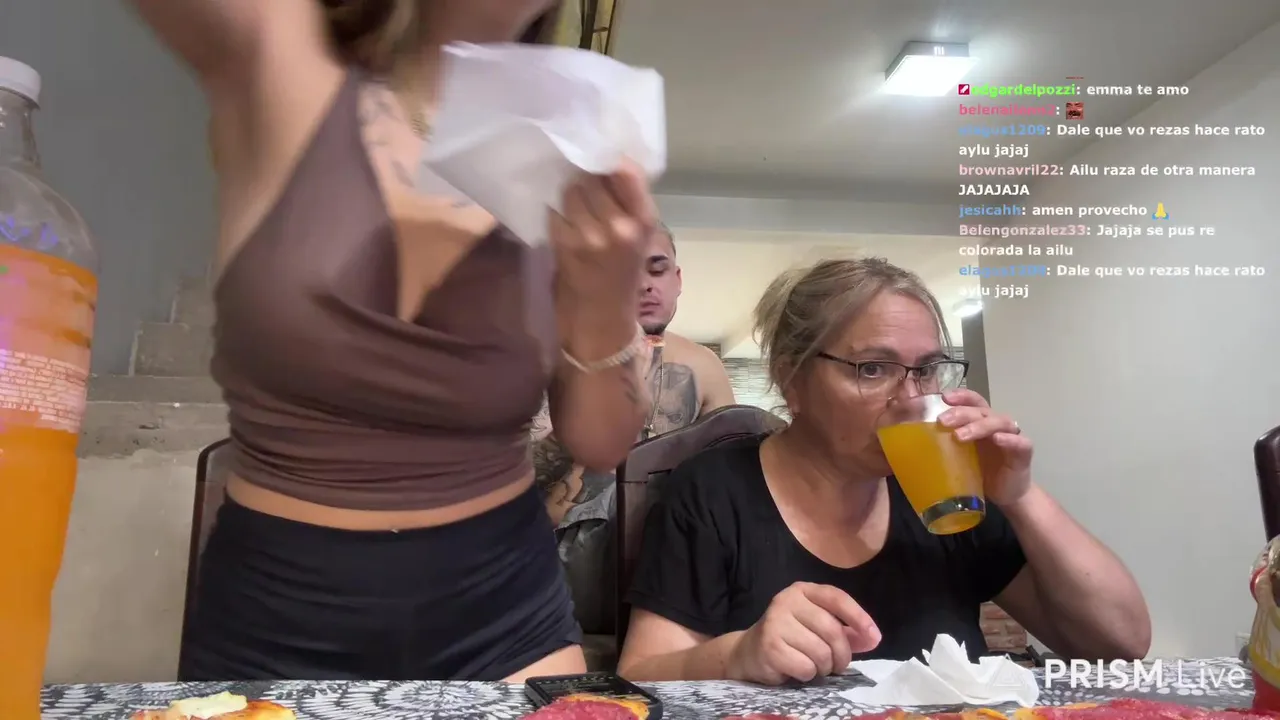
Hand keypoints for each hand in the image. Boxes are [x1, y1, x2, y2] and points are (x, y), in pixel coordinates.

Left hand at [550, 161, 655, 315]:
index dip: (610, 160)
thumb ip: (629, 202)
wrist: (602, 317)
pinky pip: (554, 212)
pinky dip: (556, 214)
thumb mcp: (639, 237)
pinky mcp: (565, 245)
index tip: (602, 157)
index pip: (627, 171)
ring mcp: (590, 236)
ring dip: (568, 194)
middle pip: (594, 177)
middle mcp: (620, 227)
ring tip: (574, 206)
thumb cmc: (622, 273)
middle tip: (583, 182)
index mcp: (644, 221)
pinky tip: (564, 225)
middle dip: (586, 176)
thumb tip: (609, 159)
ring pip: (571, 191)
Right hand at [726, 582, 880, 685]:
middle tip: (837, 665)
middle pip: (832, 630)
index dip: (859, 617)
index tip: (874, 637)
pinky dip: (807, 674)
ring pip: (820, 652)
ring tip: (815, 667)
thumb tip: (873, 638)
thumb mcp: (818, 628)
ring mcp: (775, 622)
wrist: (750, 652)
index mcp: (802, 590)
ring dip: (824, 667)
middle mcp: (786, 601)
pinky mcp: (769, 646)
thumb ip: (846, 631)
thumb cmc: (791, 638)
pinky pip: (805, 666)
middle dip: (842, 654)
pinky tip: (797, 670)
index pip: (837, 598)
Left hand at [938, 388, 1033, 505]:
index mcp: (979, 422)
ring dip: (979, 426)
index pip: (972, 401)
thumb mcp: (957, 457)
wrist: (1006, 495)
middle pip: (981, 410)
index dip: (961, 396)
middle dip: (961, 412)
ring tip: (960, 436)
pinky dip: (1009, 439)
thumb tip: (907, 441)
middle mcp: (995, 425)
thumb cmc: (979, 473)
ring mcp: (1011, 437)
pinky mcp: (1023, 453)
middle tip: (942, 421)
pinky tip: (998, 439)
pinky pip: (1020, 442)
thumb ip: (942, 445)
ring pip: (998, 422)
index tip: (944, 397)